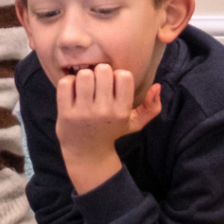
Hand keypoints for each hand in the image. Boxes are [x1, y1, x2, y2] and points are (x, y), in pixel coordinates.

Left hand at [54, 65, 163, 195]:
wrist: (87, 154)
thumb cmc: (111, 132)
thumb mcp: (135, 123)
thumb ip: (151, 107)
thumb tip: (157, 86)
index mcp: (122, 111)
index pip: (123, 75)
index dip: (117, 75)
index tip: (112, 85)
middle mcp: (104, 111)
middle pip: (102, 70)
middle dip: (99, 73)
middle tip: (97, 84)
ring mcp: (83, 112)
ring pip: (84, 74)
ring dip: (83, 77)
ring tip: (84, 87)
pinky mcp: (65, 113)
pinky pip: (65, 83)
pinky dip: (68, 83)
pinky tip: (72, 92)